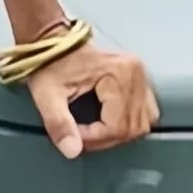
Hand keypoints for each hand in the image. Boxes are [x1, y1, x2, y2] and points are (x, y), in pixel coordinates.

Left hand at [27, 44, 159, 159]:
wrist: (54, 42)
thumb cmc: (51, 64)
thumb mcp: (47, 95)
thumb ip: (59, 123)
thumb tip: (72, 150)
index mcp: (118, 73)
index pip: (117, 126)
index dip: (95, 138)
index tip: (74, 134)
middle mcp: (136, 73)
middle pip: (133, 127)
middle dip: (105, 139)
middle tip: (81, 135)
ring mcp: (141, 76)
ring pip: (142, 123)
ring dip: (117, 134)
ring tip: (93, 130)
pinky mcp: (140, 80)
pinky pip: (145, 112)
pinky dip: (127, 124)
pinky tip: (107, 123)